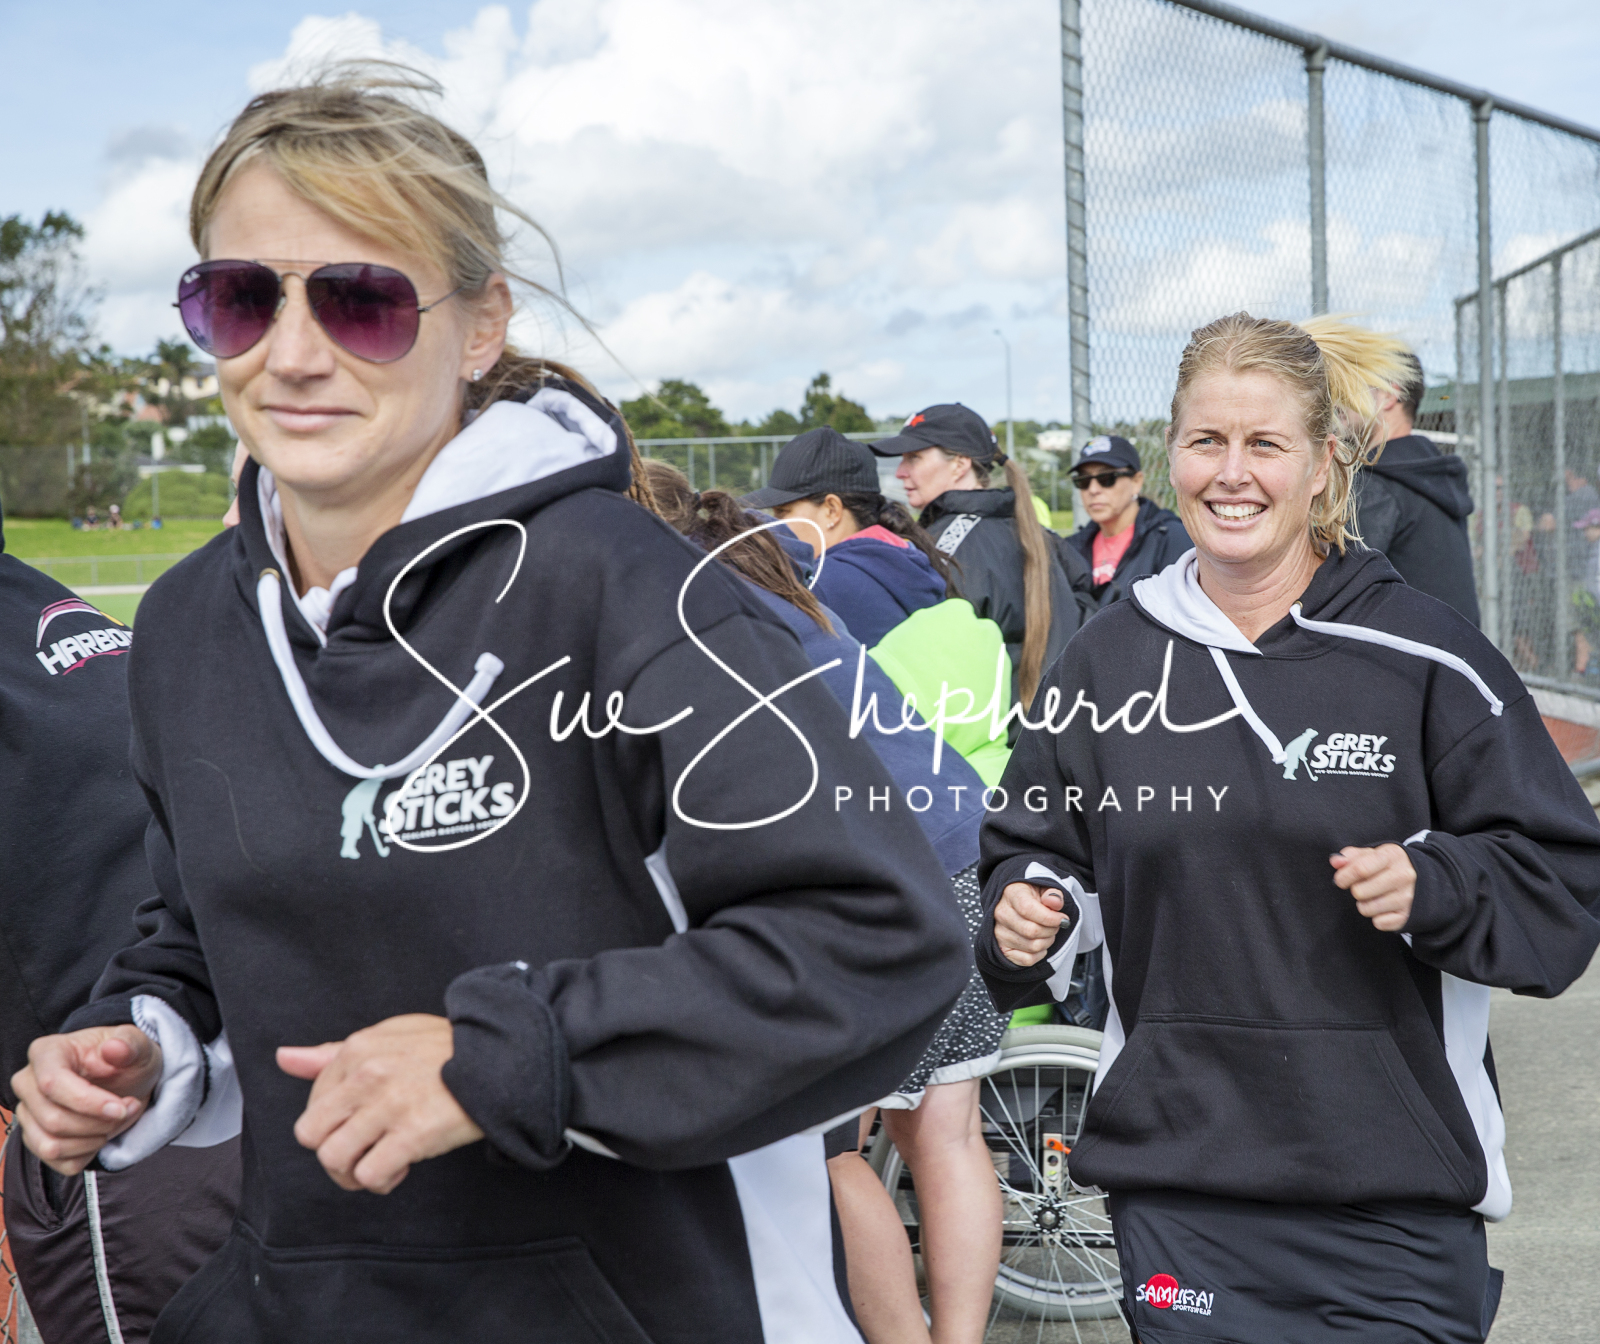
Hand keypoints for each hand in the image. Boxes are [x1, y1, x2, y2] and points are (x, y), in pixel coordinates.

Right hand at [12, 1026, 162, 1174]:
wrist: (129, 1081)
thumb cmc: (128, 1060)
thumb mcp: (137, 1046)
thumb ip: (128, 1044)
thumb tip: (114, 1048)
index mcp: (47, 1052)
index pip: (52, 1084)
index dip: (88, 1101)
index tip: (121, 1107)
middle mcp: (28, 1083)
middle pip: (52, 1120)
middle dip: (99, 1123)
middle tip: (128, 1109)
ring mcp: (28, 1115)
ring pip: (51, 1146)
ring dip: (94, 1140)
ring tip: (118, 1120)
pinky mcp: (37, 1140)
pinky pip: (60, 1163)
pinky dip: (89, 1154)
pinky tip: (103, 1133)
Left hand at [277, 1014, 483, 1195]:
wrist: (500, 1058)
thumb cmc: (446, 1049)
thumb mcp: (388, 1037)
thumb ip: (332, 1053)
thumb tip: (284, 1058)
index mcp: (356, 1050)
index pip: (311, 1104)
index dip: (334, 1124)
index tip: (362, 1124)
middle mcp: (366, 1076)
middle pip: (311, 1135)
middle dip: (332, 1151)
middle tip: (361, 1152)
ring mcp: (388, 1106)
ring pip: (333, 1159)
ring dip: (353, 1172)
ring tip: (379, 1164)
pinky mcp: (412, 1135)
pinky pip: (369, 1175)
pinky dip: (381, 1181)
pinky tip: (401, 1168)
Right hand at [994, 882, 1066, 967]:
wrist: (1016, 905)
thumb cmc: (1032, 897)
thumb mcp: (1043, 888)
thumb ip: (1052, 894)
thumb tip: (1055, 902)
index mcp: (1011, 894)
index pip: (1028, 909)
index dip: (1050, 917)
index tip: (1063, 919)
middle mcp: (1002, 914)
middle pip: (1031, 931)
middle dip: (1051, 930)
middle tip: (1056, 925)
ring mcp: (1000, 933)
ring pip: (1032, 946)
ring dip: (1047, 941)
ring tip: (1048, 932)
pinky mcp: (1003, 949)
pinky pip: (1027, 959)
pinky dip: (1040, 954)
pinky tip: (1040, 943)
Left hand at [1330, 843, 1415, 931]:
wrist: (1427, 880)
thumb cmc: (1390, 866)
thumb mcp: (1374, 854)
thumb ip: (1352, 856)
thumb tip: (1336, 861)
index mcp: (1392, 856)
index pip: (1360, 868)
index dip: (1344, 876)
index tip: (1340, 880)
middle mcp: (1403, 876)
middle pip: (1359, 891)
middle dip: (1355, 890)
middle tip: (1363, 887)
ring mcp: (1408, 897)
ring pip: (1366, 908)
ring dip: (1364, 904)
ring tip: (1374, 896)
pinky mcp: (1408, 916)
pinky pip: (1378, 923)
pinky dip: (1377, 917)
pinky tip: (1384, 907)